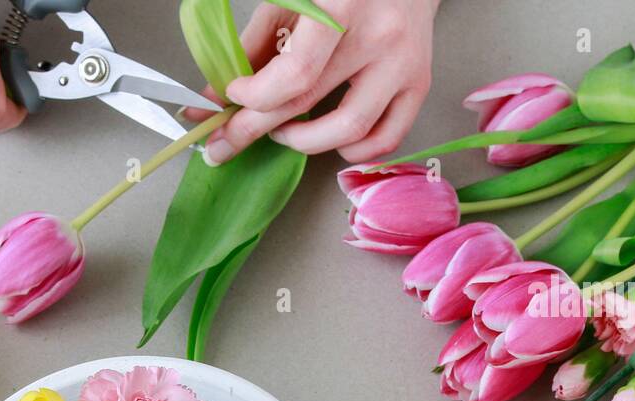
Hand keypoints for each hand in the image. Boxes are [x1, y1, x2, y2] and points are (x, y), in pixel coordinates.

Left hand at [192, 0, 439, 164]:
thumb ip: (254, 45)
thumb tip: (216, 98)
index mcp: (342, 5)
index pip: (294, 74)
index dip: (254, 97)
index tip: (232, 98)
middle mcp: (379, 36)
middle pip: (307, 103)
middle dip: (252, 130)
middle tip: (223, 145)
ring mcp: (403, 64)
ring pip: (348, 132)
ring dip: (302, 143)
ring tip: (282, 132)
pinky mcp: (419, 83)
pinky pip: (385, 139)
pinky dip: (351, 151)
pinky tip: (327, 138)